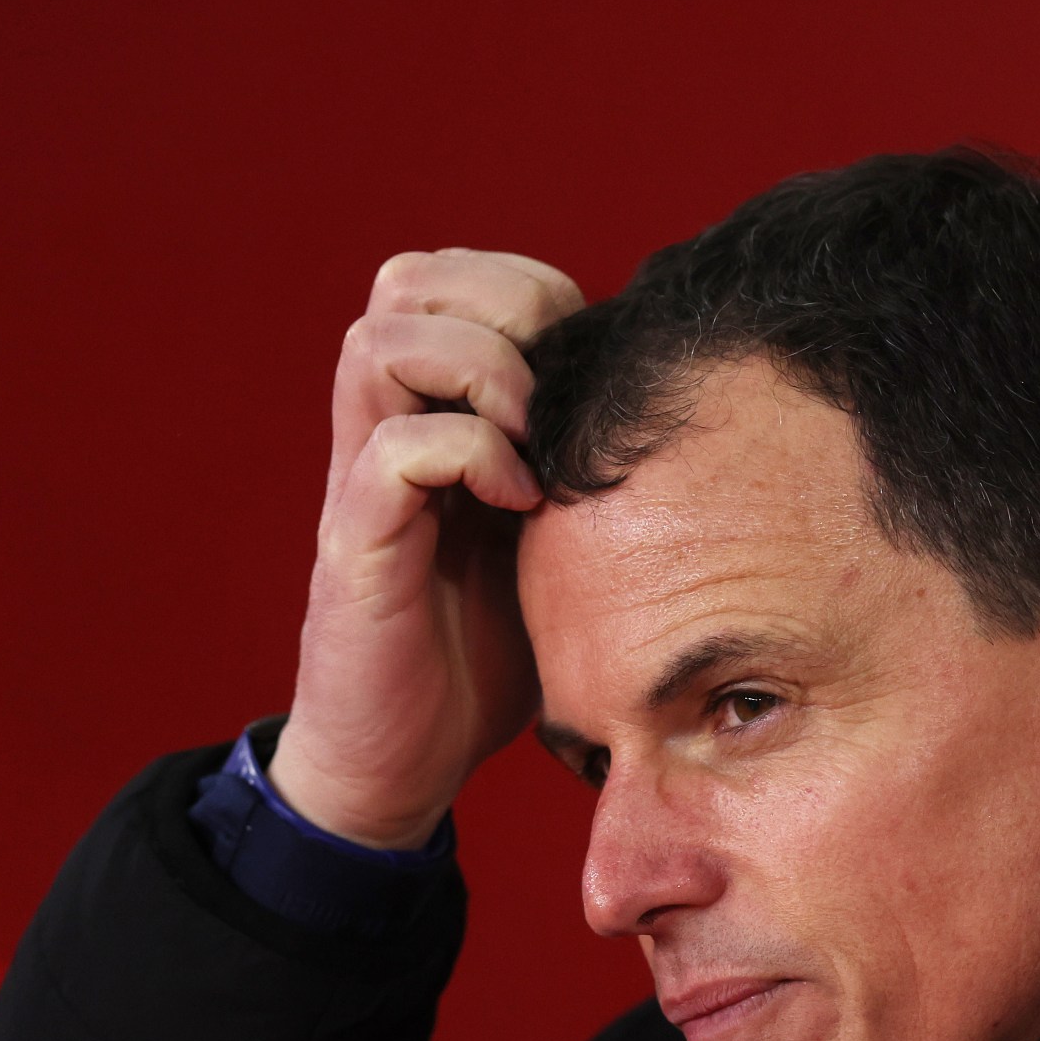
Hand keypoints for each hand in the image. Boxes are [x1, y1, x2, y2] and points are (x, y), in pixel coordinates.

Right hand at [268, 249, 583, 848]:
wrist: (400, 760)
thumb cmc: (487, 655)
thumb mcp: (555, 542)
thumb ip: (582, 470)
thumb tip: (683, 417)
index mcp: (436, 417)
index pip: (455, 280)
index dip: (527, 292)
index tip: (585, 369)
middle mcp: (388, 432)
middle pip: (408, 283)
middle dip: (502, 308)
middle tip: (556, 390)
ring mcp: (364, 483)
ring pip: (383, 342)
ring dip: (479, 371)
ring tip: (533, 440)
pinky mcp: (356, 544)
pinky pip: (392, 452)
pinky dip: (467, 457)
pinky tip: (520, 505)